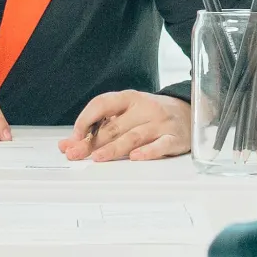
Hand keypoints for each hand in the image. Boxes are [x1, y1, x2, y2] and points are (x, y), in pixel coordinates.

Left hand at [62, 90, 189, 162]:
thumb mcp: (125, 114)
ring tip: (97, 158)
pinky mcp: (174, 137)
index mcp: (129, 98)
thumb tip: (67, 145)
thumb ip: (98, 128)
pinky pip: (160, 145)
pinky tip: (135, 158)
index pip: (102, 104)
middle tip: (76, 154)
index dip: (85, 119)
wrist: (189, 112)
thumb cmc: (151, 115)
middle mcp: (145, 108)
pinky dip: (147, 152)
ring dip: (114, 148)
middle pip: (114, 126)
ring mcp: (160, 123)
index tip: (73, 137)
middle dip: (92, 141)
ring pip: (133, 136)